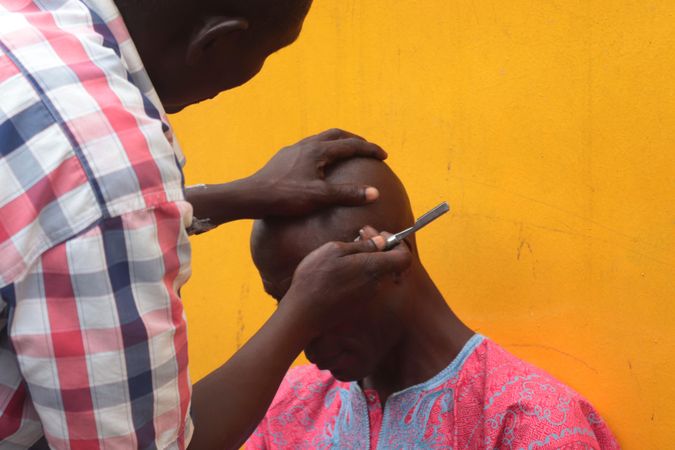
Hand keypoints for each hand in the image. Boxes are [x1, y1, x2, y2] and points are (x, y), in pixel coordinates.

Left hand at [249, 129, 387, 216]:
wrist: (251, 196)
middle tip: (367, 149)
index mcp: (317, 150)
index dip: (369, 149)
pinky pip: (309, 149)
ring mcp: (293, 150)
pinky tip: (320, 166)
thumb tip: (374, 193)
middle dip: (355, 140)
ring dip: (337, 144)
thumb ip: (347, 194)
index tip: (383, 155)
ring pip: (321, 140)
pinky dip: (323, 152)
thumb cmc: (284, 196)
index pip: (350, 145)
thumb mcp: (319, 196)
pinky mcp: (284, 158)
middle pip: (336, 135)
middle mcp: (306, 145)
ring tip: (346, 154)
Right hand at [280, 228, 410, 337]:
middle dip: (379, 247)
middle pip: (390, 263)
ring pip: (377, 272)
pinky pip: (366, 283)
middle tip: (359, 237)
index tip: (380, 236)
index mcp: (373, 267)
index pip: (405, 257)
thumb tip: (382, 241)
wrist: (304, 313)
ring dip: (367, 259)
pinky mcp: (359, 303)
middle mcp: (376, 283)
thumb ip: (363, 245)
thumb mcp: (335, 250)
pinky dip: (359, 272)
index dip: (397, 243)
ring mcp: (368, 295)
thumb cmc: (316, 278)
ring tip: (345, 252)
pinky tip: (340, 269)